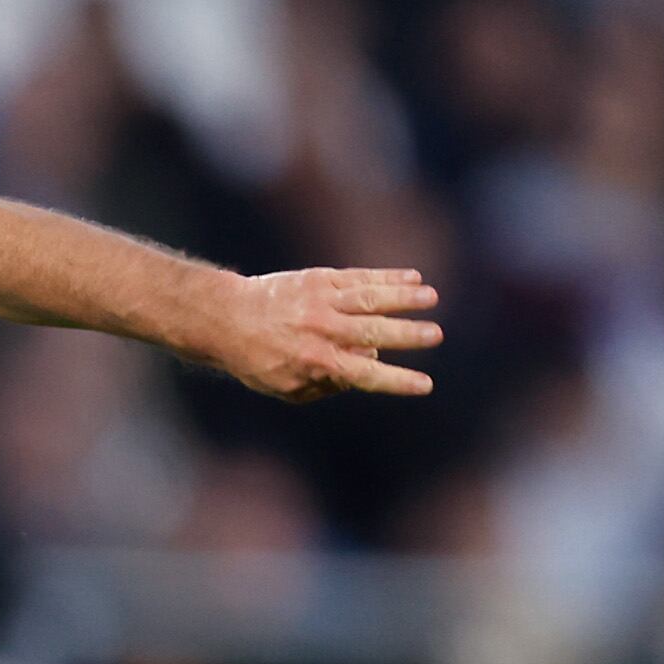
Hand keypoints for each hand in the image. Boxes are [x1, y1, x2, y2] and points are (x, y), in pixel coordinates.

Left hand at [204, 268, 441, 402]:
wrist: (227, 318)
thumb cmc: (258, 360)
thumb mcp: (286, 386)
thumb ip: (325, 384)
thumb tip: (362, 373)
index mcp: (317, 362)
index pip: (366, 375)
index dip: (397, 381)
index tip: (426, 384)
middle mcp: (323, 331)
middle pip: (374, 333)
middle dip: (407, 334)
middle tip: (436, 335)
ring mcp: (323, 302)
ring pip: (370, 298)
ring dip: (404, 297)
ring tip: (431, 298)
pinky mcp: (320, 280)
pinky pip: (359, 278)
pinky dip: (387, 277)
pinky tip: (413, 278)